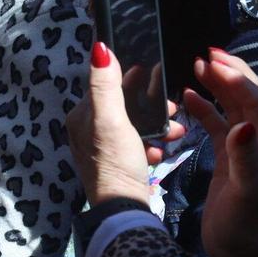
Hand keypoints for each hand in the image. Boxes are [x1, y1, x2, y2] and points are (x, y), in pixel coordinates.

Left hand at [66, 43, 160, 207]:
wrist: (125, 209)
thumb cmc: (116, 161)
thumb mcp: (111, 119)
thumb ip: (105, 84)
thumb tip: (100, 46)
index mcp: (82, 116)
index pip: (105, 85)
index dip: (131, 79)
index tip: (155, 79)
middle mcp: (88, 130)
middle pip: (124, 105)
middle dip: (151, 106)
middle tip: (172, 110)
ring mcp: (104, 149)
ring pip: (135, 126)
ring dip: (157, 127)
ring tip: (176, 132)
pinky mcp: (119, 164)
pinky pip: (139, 145)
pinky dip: (153, 146)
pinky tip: (161, 153)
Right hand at [184, 49, 257, 256]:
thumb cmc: (244, 229)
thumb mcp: (245, 193)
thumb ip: (244, 158)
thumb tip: (243, 124)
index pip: (255, 100)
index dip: (236, 77)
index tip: (213, 59)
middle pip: (247, 97)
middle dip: (229, 73)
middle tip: (206, 53)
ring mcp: (243, 151)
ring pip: (232, 108)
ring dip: (218, 86)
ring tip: (195, 66)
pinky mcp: (227, 161)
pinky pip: (217, 126)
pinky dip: (206, 109)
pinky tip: (189, 98)